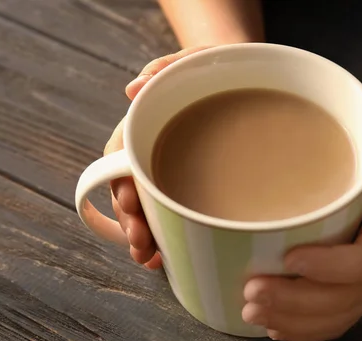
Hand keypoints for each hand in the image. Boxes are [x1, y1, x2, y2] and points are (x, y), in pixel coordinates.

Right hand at [104, 47, 209, 267]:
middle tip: (141, 244)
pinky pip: (171, 214)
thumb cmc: (214, 67)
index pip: (121, 155)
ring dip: (143, 236)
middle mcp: (152, 150)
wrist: (241, 77)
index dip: (120, 181)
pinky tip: (166, 256)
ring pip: (147, 208)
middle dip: (131, 220)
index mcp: (145, 123)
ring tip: (150, 259)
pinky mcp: (189, 185)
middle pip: (129, 189)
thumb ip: (166, 68)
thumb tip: (133, 89)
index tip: (129, 201)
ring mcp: (170, 170)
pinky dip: (166, 236)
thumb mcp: (194, 60)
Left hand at [242, 123, 361, 340]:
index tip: (288, 258)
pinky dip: (302, 330)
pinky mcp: (357, 297)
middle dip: (296, 300)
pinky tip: (272, 326)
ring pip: (334, 317)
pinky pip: (332, 323)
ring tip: (250, 310)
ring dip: (292, 319)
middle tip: (251, 290)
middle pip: (343, 299)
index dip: (328, 266)